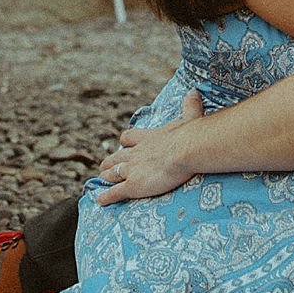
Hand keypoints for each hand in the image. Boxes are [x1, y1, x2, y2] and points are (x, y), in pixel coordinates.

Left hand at [95, 89, 204, 203]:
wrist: (183, 151)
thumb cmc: (188, 136)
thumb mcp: (189, 118)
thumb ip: (190, 106)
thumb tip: (194, 92)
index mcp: (147, 137)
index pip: (129, 137)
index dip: (126, 141)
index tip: (123, 143)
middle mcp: (135, 153)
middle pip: (117, 156)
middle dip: (110, 161)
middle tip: (105, 165)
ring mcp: (131, 169)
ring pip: (112, 173)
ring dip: (106, 176)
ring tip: (101, 179)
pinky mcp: (132, 185)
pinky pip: (115, 192)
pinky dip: (106, 196)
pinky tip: (100, 200)